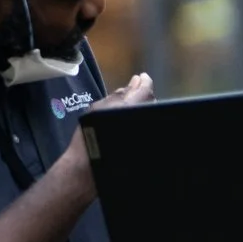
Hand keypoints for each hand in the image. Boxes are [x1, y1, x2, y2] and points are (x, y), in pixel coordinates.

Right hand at [65, 73, 153, 191]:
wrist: (90, 163)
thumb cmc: (90, 132)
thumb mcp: (98, 108)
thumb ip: (119, 94)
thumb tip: (135, 82)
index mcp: (134, 106)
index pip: (146, 88)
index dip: (145, 81)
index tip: (141, 77)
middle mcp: (145, 118)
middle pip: (152, 101)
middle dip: (144, 95)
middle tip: (133, 92)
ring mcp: (149, 131)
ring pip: (153, 114)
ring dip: (145, 108)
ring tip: (131, 108)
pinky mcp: (148, 144)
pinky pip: (150, 126)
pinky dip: (143, 120)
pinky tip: (132, 123)